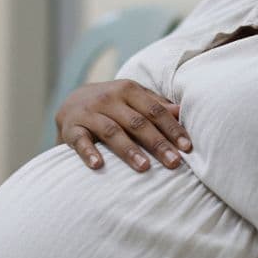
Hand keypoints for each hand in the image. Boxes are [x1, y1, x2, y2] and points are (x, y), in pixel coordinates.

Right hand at [55, 79, 191, 171]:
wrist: (71, 102)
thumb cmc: (112, 104)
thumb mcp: (133, 98)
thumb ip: (156, 105)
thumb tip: (181, 112)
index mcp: (128, 90)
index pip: (155, 111)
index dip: (172, 129)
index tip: (187, 148)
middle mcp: (109, 98)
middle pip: (137, 122)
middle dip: (157, 143)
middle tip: (173, 162)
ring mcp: (89, 113)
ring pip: (112, 131)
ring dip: (128, 150)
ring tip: (144, 167)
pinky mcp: (72, 128)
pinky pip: (80, 141)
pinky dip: (88, 152)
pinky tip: (97, 165)